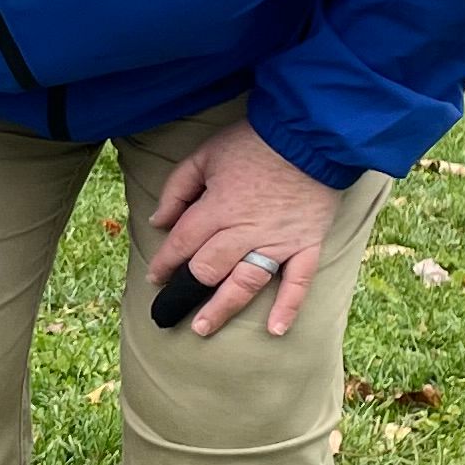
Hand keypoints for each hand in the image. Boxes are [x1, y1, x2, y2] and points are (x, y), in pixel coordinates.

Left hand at [146, 119, 345, 340]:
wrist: (308, 134)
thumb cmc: (254, 142)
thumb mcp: (205, 154)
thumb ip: (177, 188)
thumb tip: (158, 221)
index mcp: (217, 207)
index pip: (183, 243)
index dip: (165, 263)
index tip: (155, 277)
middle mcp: (245, 230)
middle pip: (209, 269)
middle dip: (186, 291)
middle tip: (171, 309)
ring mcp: (278, 241)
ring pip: (246, 282)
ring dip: (222, 308)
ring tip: (202, 328)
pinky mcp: (307, 245)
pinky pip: (299, 282)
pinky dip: (288, 307)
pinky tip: (276, 331)